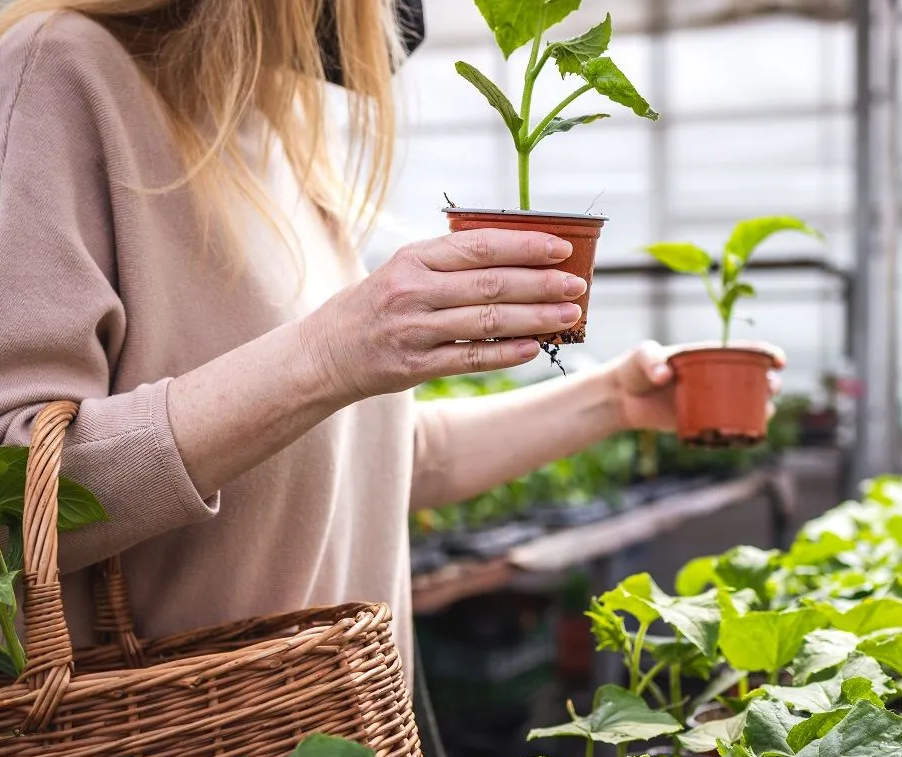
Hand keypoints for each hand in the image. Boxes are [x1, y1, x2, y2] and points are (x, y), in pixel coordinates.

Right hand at [305, 228, 584, 401]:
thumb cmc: (374, 306)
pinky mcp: (415, 366)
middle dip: (541, 283)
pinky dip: (506, 354)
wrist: (323, 354)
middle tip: (578, 285)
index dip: (526, 246)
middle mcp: (413, 291)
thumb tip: (518, 254)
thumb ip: (450, 262)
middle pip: (491, 284)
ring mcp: (414, 330)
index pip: (480, 246)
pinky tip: (535, 347)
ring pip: (487, 322)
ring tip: (569, 316)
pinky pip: (471, 359)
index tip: (562, 248)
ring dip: (535, 318)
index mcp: (413, 259)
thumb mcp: (403, 270)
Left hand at [608, 340, 785, 432]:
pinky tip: (748, 436)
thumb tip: (664, 374)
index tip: (778, 361)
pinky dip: (741, 432)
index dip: (766, 354)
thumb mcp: (641, 357)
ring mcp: (710, 400)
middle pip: (753, 379)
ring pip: (746, 404)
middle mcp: (716, 377)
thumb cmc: (634, 369)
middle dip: (771, 383)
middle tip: (771, 388)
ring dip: (763, 408)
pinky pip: (728, 427)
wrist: (622, 398)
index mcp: (709, 355)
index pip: (745, 351)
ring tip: (765, 412)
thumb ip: (650, 359)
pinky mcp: (702, 420)